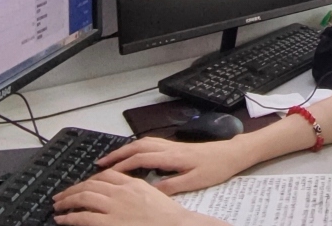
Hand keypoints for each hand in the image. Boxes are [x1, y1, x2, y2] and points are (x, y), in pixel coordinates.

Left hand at [52, 169, 228, 225]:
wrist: (175, 225)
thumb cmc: (166, 215)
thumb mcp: (151, 193)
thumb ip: (134, 189)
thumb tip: (120, 189)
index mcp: (131, 183)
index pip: (104, 175)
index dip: (88, 180)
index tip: (81, 185)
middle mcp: (120, 192)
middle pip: (90, 184)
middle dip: (72, 189)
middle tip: (61, 196)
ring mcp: (114, 207)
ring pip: (83, 198)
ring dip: (67, 201)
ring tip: (58, 206)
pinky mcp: (108, 223)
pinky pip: (82, 217)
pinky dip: (69, 217)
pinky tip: (63, 219)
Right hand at [95, 136, 245, 194]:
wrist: (231, 153)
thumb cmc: (215, 168)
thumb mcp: (194, 182)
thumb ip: (172, 185)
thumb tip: (150, 190)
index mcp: (172, 156)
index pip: (141, 158)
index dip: (122, 165)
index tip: (106, 172)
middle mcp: (169, 147)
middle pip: (137, 146)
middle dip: (117, 154)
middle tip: (100, 163)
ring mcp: (172, 144)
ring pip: (143, 142)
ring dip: (125, 149)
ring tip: (111, 159)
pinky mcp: (175, 145)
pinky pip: (150, 143)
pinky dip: (136, 147)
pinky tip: (133, 154)